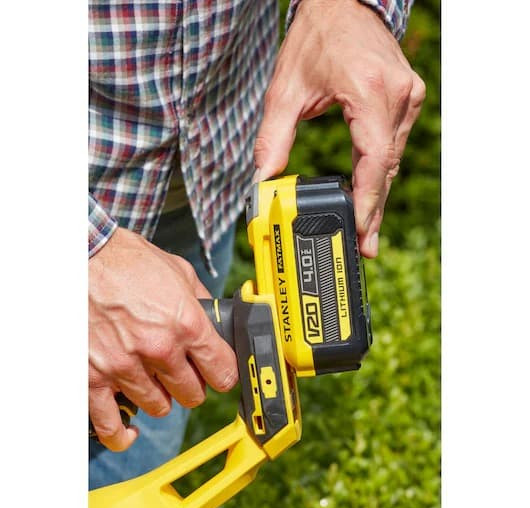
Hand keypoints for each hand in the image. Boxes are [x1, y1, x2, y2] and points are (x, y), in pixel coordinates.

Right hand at [89, 228, 237, 450]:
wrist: (81, 257)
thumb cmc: (126, 260)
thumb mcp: (177, 270)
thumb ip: (200, 299)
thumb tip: (215, 315)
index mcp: (186, 323)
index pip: (222, 370)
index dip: (224, 374)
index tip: (220, 375)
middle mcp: (159, 349)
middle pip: (192, 394)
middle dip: (192, 387)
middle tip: (184, 375)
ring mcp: (125, 366)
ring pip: (158, 407)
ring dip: (160, 399)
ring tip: (154, 383)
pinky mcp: (93, 377)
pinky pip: (111, 424)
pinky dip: (122, 434)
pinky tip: (129, 431)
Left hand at [254, 0, 425, 256]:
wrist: (343, 2)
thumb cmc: (315, 37)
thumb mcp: (286, 90)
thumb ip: (272, 138)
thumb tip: (262, 180)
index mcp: (369, 93)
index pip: (374, 161)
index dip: (368, 202)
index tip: (362, 232)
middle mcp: (398, 96)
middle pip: (386, 167)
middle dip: (373, 209)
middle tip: (365, 246)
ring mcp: (407, 96)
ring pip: (393, 158)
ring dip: (378, 193)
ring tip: (366, 227)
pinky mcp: (407, 97)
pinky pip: (394, 143)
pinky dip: (380, 170)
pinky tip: (370, 191)